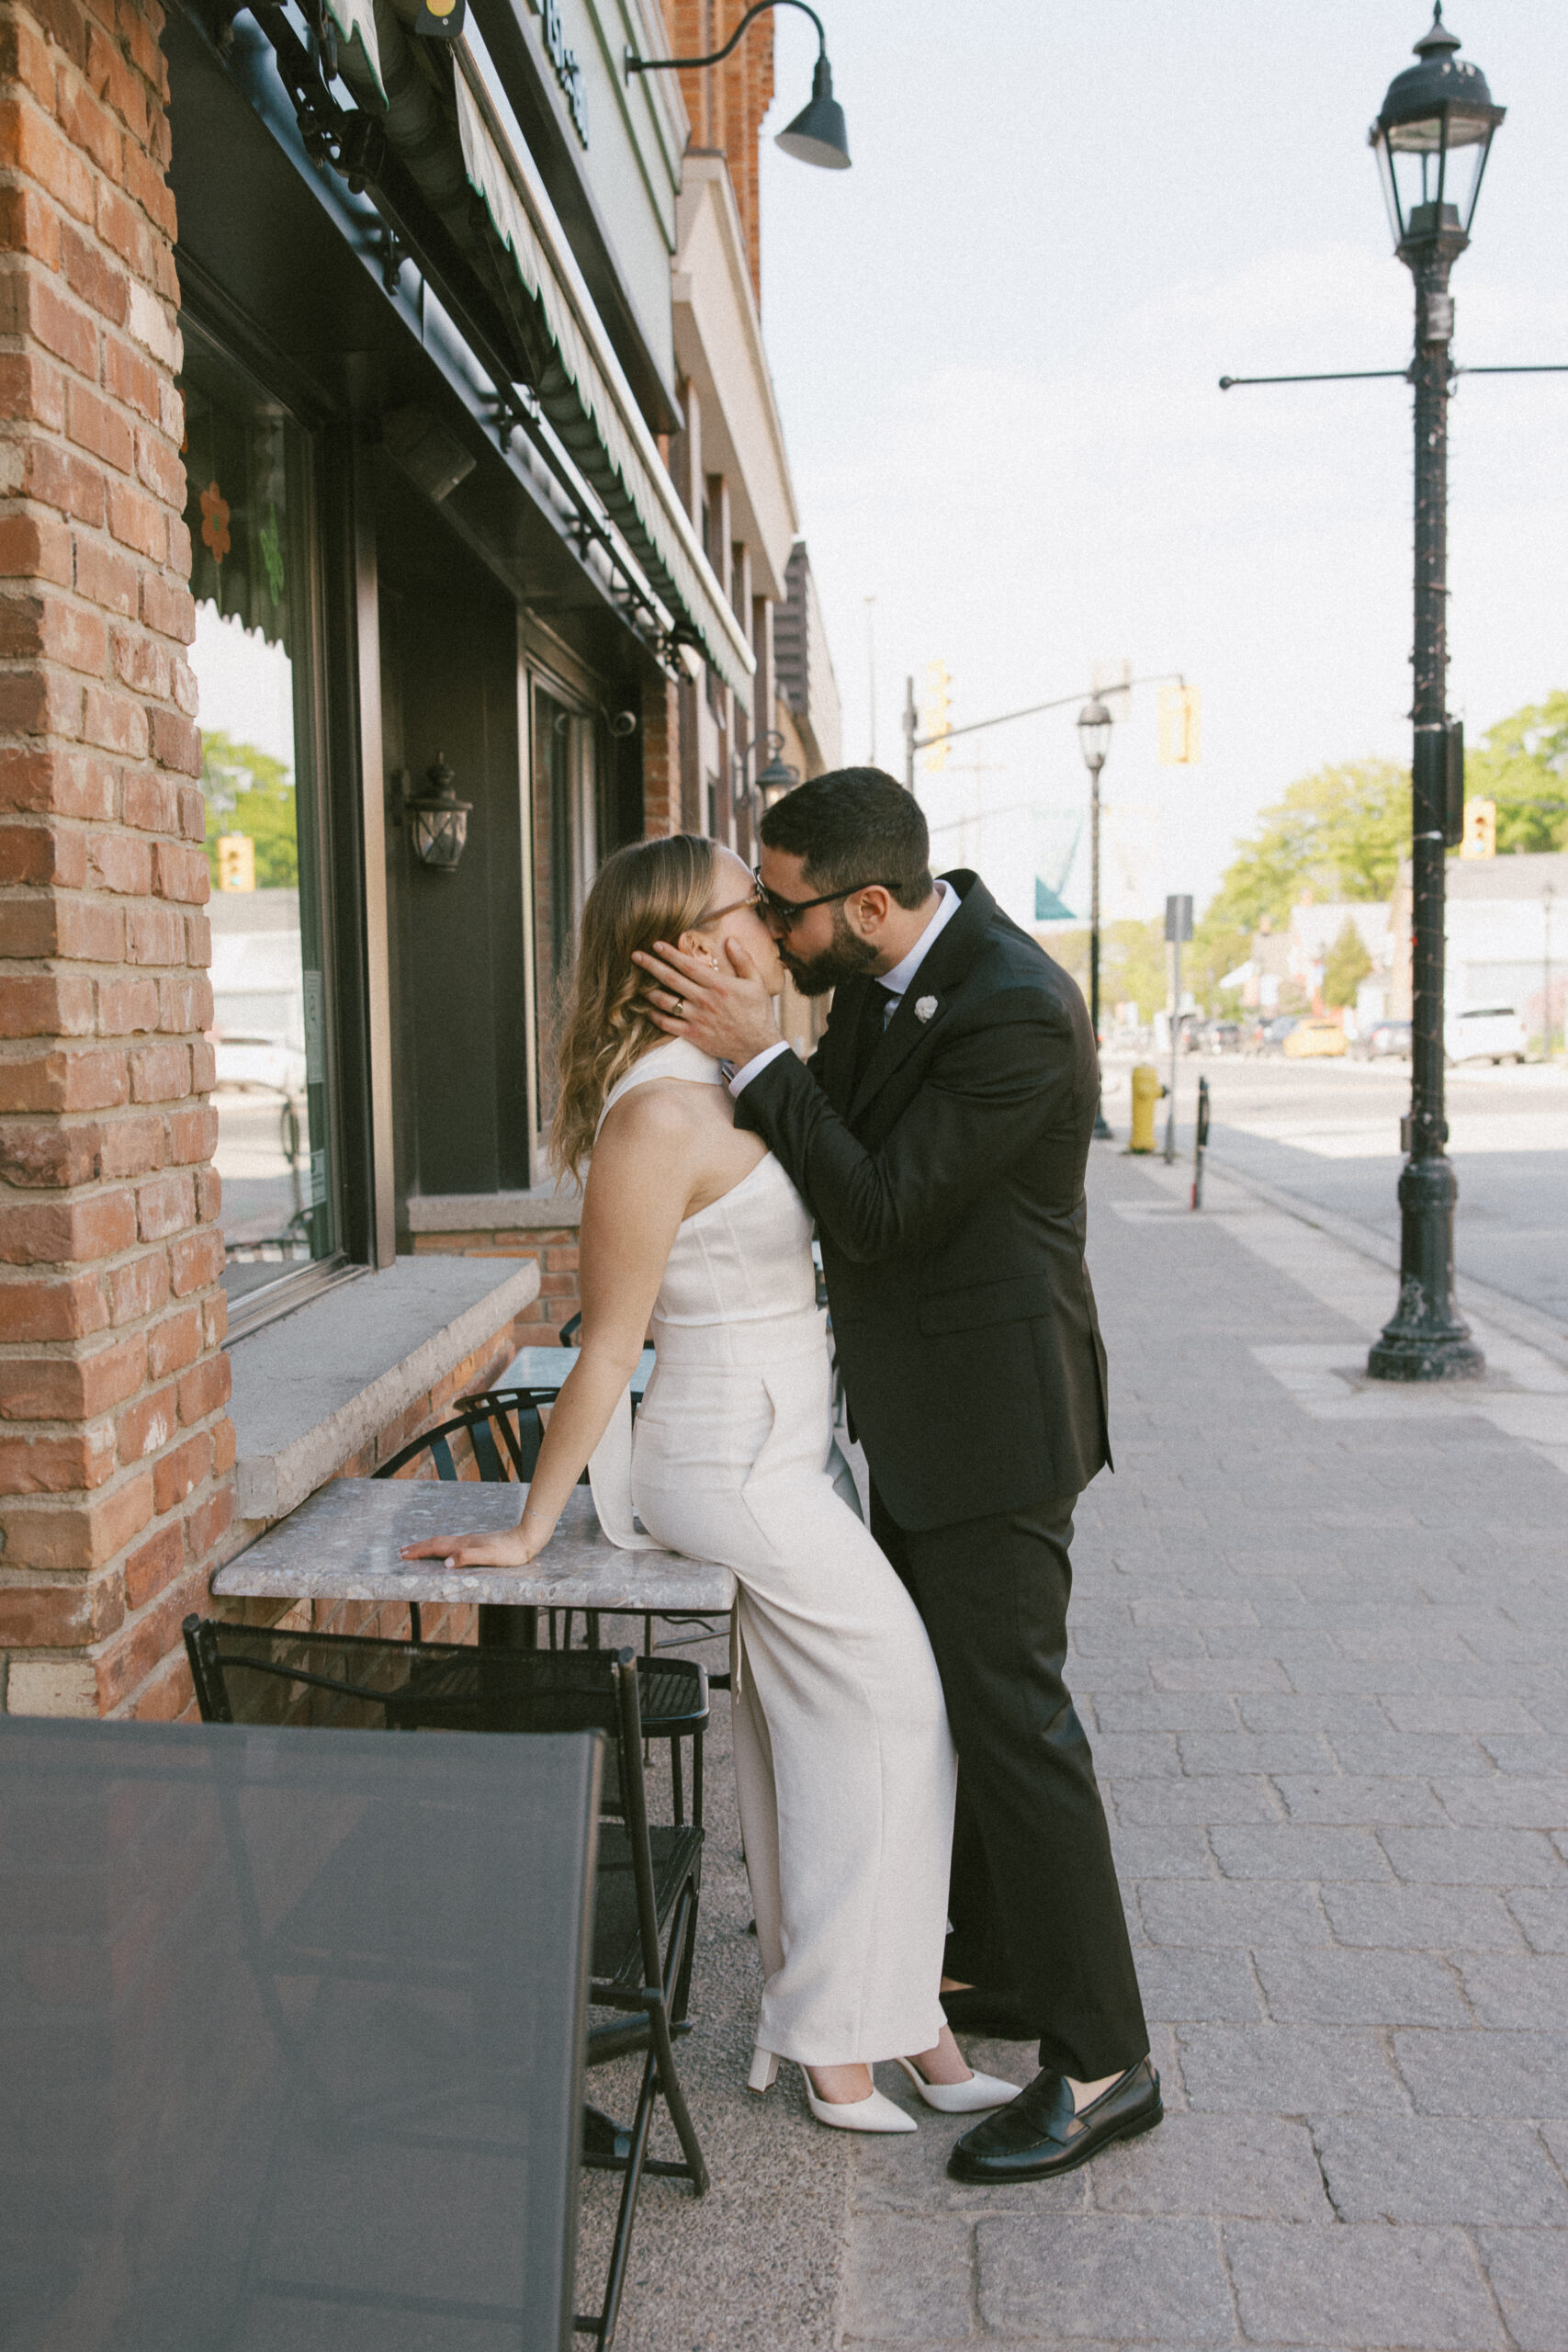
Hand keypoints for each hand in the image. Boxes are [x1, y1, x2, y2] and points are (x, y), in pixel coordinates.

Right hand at [399, 1514, 553, 1570]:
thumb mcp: (489, 1557)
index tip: (404, 1554)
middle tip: (402, 1551)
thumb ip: (467, 1558)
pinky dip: (441, 1546)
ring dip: (428, 1545)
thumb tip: (446, 1563)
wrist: (527, 1538)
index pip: (437, 1547)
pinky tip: (444, 1549)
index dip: (419, 1551)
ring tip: (417, 1548)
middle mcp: (465, 1541)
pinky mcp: (477, 1543)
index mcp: (465, 1545)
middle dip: (418, 1547)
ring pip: (444, 1542)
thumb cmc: (510, 1552)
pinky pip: (452, 1544)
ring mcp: (471, 1541)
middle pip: (437, 1542)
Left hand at [632, 934, 779, 1066]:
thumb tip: (730, 940)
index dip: (670, 953)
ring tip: (638, 984)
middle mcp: (704, 999)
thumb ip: (743, 959)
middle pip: (670, 979)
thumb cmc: (758, 1013)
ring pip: (665, 1001)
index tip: (656, 945)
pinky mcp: (693, 1034)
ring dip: (649, 991)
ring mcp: (696, 1018)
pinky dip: (655, 1016)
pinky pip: (667, 1024)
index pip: (688, 964)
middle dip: (651, 965)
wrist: (757, 1046)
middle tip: (635, 956)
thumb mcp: (757, 982)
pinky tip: (650, 1010)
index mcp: (718, 984)